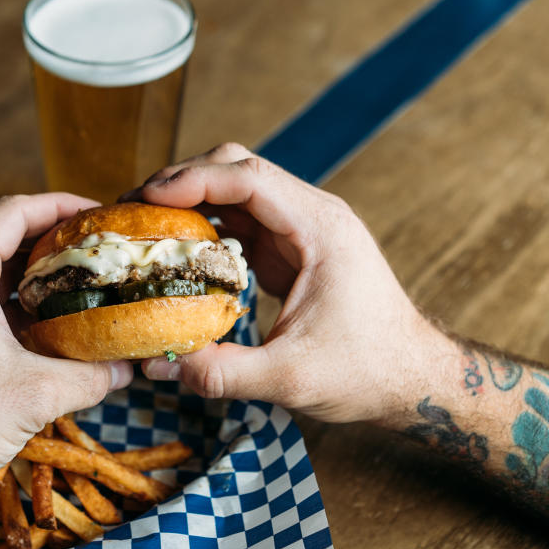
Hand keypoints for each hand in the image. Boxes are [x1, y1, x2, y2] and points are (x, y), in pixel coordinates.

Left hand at [0, 193, 133, 489]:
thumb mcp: (35, 395)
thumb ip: (90, 375)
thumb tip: (127, 368)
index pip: (12, 211)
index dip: (61, 205)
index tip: (98, 215)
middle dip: (46, 227)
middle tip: (89, 241)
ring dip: (26, 260)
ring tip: (73, 273)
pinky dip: (8, 290)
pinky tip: (42, 315)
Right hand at [128, 143, 443, 424]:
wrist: (414, 377)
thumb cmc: (369, 372)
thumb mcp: (293, 379)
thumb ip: (223, 372)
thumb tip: (155, 364)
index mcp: (321, 228)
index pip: (250, 178)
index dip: (194, 180)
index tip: (148, 195)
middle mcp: (313, 216)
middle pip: (239, 169)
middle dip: (184, 181)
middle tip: (134, 208)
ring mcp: (303, 229)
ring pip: (237, 191)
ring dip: (191, 201)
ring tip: (144, 224)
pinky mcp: (293, 249)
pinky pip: (241, 222)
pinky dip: (205, 227)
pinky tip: (175, 248)